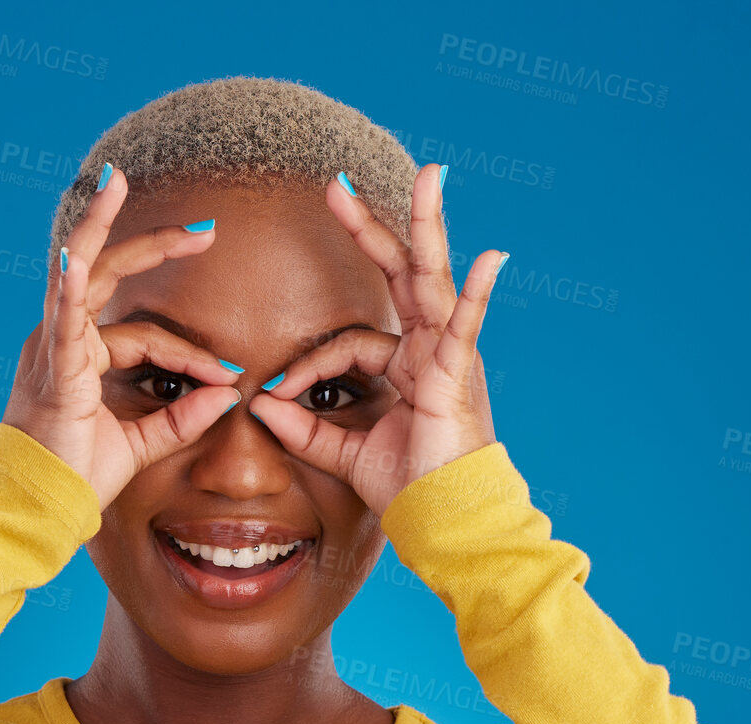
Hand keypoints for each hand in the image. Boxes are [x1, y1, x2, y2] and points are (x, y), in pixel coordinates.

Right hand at [2, 166, 243, 511]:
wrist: (38, 507)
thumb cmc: (75, 478)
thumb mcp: (138, 445)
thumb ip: (180, 420)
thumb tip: (227, 396)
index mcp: (79, 358)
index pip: (144, 337)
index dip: (188, 355)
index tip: (227, 375)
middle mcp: (61, 341)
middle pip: (109, 276)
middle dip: (154, 246)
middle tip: (204, 228)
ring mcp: (52, 347)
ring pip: (79, 271)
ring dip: (100, 225)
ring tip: (116, 181)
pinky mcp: (52, 365)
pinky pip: (62, 314)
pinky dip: (71, 281)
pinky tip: (80, 252)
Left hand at [248, 164, 505, 517]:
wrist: (444, 519)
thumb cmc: (408, 487)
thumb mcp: (345, 453)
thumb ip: (304, 429)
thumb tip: (260, 406)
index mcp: (406, 366)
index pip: (347, 345)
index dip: (308, 366)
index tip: (276, 393)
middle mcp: (429, 350)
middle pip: (398, 276)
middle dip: (370, 229)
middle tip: (337, 185)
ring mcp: (448, 356)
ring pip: (431, 280)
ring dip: (427, 227)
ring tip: (430, 177)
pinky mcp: (458, 375)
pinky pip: (466, 328)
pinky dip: (477, 294)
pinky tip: (491, 260)